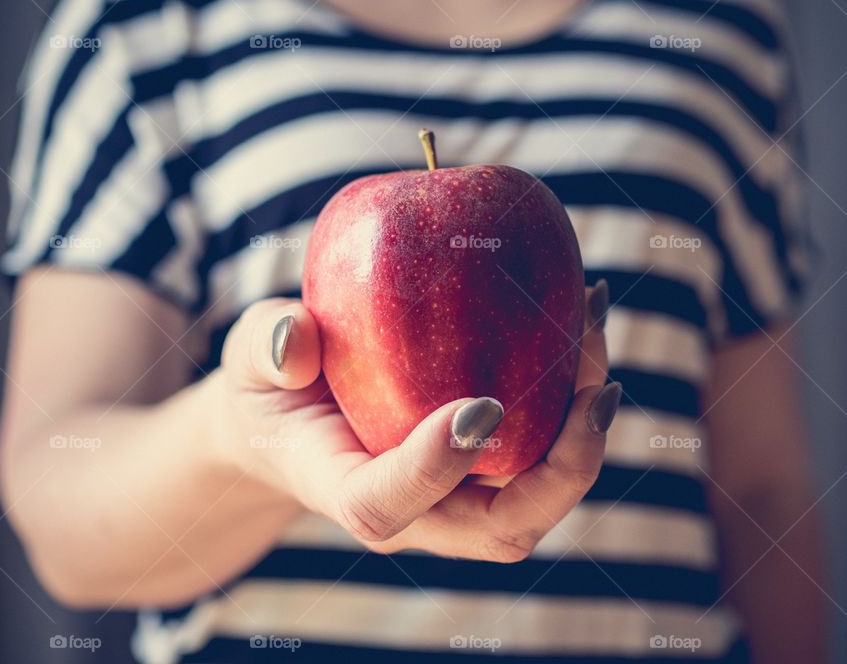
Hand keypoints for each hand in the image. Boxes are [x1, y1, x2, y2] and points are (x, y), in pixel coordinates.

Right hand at [213, 280, 619, 561]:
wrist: (295, 420)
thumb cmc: (271, 387)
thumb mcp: (250, 357)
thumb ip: (264, 346)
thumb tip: (299, 337)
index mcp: (343, 490)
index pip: (387, 506)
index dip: (435, 467)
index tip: (480, 403)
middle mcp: (414, 511)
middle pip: (502, 528)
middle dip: (565, 467)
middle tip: (596, 383)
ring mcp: (456, 496)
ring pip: (541, 496)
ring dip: (585, 428)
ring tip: (591, 327)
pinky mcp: (482, 469)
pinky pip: (544, 453)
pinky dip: (575, 399)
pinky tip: (579, 318)